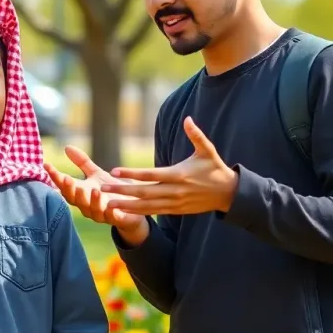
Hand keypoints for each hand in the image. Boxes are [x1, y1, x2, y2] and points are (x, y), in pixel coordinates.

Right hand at [45, 146, 147, 238]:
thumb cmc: (110, 191)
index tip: (47, 165)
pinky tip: (112, 206)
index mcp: (81, 194)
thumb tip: (66, 147)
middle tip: (67, 178)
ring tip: (94, 190)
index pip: (64, 186)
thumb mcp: (96, 174)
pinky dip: (112, 213)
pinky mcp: (117, 218)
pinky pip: (113, 217)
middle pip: (75, 200)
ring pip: (93, 210)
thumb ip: (82, 163)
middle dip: (71, 190)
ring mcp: (101, 213)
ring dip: (93, 201)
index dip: (55, 177)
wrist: (132, 208)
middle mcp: (87, 206)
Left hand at [101, 117, 237, 215]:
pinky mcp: (176, 210)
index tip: (114, 171)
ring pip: (147, 206)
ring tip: (108, 204)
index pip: (150, 174)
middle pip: (144, 192)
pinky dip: (139, 213)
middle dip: (123, 191)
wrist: (228, 194)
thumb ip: (196, 135)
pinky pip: (154, 212)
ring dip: (127, 205)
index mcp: (179, 175)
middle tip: (103, 188)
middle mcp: (175, 191)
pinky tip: (125, 212)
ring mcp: (175, 203)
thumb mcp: (208, 150)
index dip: (131, 174)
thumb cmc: (215, 169)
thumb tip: (188, 119)